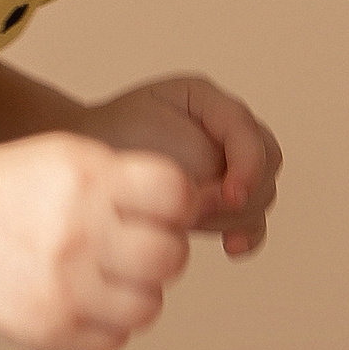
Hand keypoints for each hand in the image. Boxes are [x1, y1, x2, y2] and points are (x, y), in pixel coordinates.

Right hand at [0, 129, 197, 349]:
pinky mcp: (49, 328)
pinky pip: (115, 340)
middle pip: (171, 258)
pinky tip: (84, 300)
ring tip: (110, 277)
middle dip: (164, 253)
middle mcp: (78, 232)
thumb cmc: (26, 187)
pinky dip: (108, 324)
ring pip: (149, 307)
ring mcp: (63, 286)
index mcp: (89, 180)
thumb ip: (134, 179)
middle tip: (139, 248)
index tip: (161, 209)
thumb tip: (204, 209)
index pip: (176, 195)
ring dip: (139, 294)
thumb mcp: (75, 157)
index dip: (179, 204)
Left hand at [74, 75, 282, 258]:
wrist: (82, 169)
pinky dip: (246, 235)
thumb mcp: (149, 135)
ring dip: (232, 215)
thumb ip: (199, 159)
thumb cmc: (105, 147)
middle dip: (237, 193)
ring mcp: (227, 165)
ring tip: (187, 222)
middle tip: (194, 212)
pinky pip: (252, 220)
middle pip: (266, 164)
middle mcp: (224, 130)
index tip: (230, 195)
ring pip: (261, 195)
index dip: (247, 164)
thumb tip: (228, 198)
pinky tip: (230, 248)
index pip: (248, 130)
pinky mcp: (221, 202)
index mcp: (206, 101)